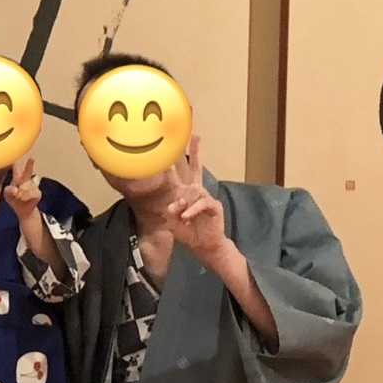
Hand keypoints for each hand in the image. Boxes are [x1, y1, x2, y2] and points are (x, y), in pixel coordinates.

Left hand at [4, 157, 42, 223]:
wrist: (23, 210)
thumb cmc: (14, 199)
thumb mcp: (7, 196)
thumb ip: (9, 191)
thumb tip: (16, 189)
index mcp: (17, 178)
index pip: (16, 168)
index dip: (17, 162)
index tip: (19, 154)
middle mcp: (26, 179)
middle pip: (28, 171)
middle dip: (29, 165)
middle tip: (31, 158)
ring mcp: (33, 185)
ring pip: (25, 188)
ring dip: (20, 194)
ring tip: (19, 197)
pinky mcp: (37, 192)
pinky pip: (30, 194)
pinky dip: (25, 198)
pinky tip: (24, 199)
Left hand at [165, 137, 228, 259]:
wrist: (203, 246)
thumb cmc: (188, 232)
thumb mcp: (172, 222)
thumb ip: (171, 212)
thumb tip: (169, 207)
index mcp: (184, 193)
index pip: (179, 172)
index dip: (175, 159)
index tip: (170, 144)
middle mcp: (195, 192)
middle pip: (195, 167)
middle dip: (194, 151)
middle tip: (194, 136)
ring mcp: (205, 197)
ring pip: (194, 192)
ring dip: (183, 203)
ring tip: (176, 214)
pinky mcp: (213, 206)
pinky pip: (202, 204)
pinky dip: (193, 210)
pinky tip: (186, 217)